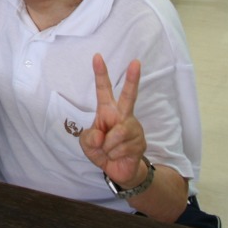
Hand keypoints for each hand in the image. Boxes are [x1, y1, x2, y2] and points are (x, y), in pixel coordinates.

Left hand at [79, 54, 147, 188]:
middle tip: (136, 61)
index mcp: (108, 111)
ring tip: (110, 150)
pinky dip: (113, 155)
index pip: (103, 89)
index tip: (97, 56)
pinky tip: (118, 155)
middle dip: (133, 79)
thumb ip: (89, 138)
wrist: (118, 171)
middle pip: (129, 95)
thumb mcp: (87, 143)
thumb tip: (101, 136)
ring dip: (107, 146)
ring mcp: (133, 128)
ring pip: (116, 134)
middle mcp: (123, 115)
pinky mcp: (140, 142)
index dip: (100, 74)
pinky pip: (120, 148)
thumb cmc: (102, 151)